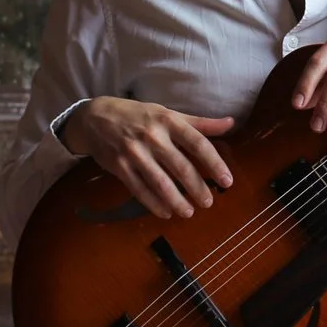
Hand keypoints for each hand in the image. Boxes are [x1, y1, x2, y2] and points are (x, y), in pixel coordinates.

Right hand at [61, 98, 235, 219]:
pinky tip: (165, 212)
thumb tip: (231, 123)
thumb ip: (200, 123)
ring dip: (176, 200)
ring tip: (188, 212)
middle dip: (197, 188)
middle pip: (180, 166)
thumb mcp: (168, 113)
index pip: (197, 143)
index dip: (215, 163)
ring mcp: (134, 153)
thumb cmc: (138, 115)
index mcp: (168, 121)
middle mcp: (153, 136)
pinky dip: (153, 204)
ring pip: (160, 182)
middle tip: (208, 202)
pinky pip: (139, 189)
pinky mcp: (119, 167)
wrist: (95, 118)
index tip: (227, 181)